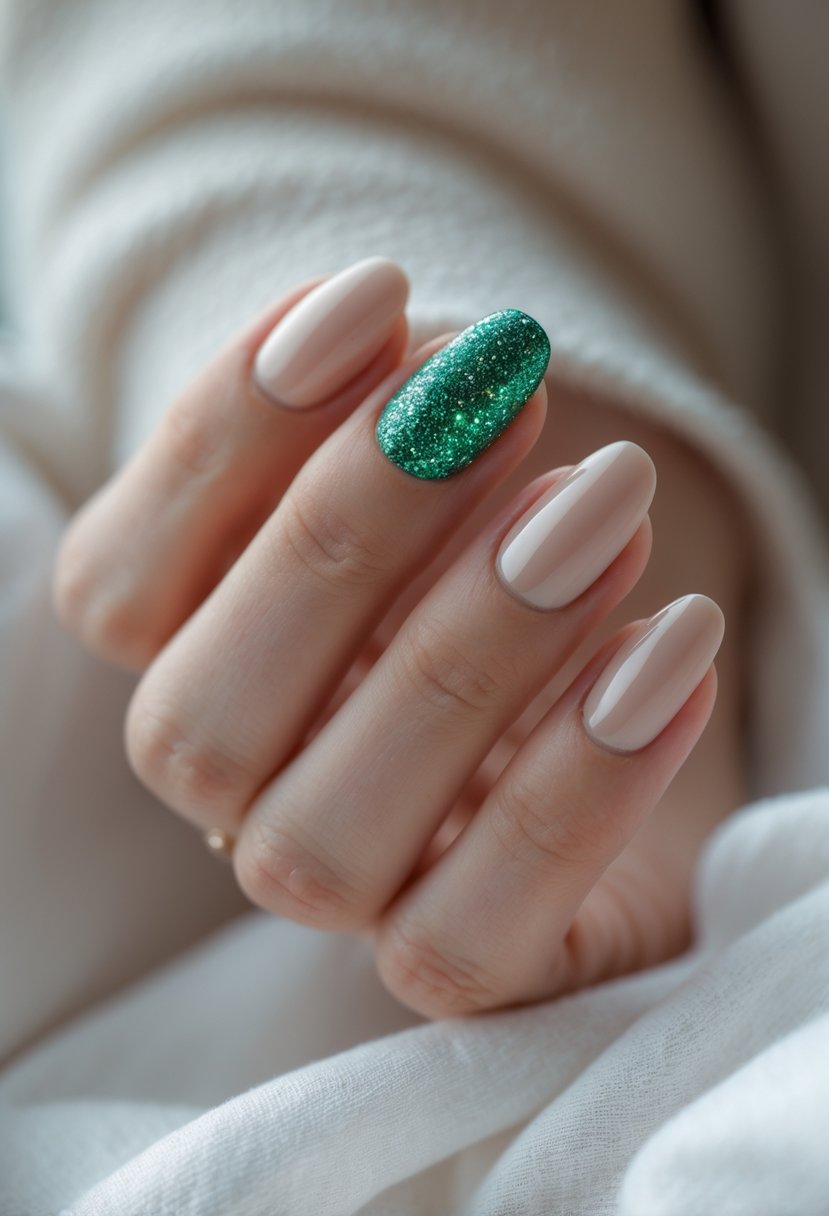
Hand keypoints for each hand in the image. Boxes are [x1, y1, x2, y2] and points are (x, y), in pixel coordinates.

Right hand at [53, 257, 724, 1019]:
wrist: (603, 689)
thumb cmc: (483, 551)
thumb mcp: (418, 471)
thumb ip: (359, 414)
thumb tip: (378, 336)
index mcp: (181, 666)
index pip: (115, 590)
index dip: (226, 437)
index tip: (374, 298)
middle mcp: (235, 796)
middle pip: (201, 728)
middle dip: (347, 542)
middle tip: (499, 394)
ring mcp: (342, 894)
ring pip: (324, 839)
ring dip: (469, 655)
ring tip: (605, 501)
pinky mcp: (463, 963)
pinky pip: (472, 940)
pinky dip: (577, 790)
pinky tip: (670, 645)